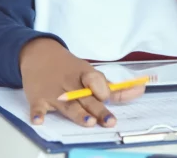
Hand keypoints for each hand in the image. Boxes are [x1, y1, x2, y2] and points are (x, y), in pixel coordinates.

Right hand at [20, 38, 144, 126]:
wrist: (40, 54)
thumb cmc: (69, 68)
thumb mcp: (88, 72)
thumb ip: (108, 86)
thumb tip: (139, 90)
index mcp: (84, 74)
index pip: (95, 80)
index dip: (101, 88)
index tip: (106, 96)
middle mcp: (71, 84)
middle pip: (86, 98)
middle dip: (98, 110)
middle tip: (109, 121)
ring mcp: (54, 92)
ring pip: (67, 105)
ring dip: (78, 114)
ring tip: (89, 123)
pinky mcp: (38, 98)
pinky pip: (37, 108)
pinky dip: (38, 114)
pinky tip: (39, 120)